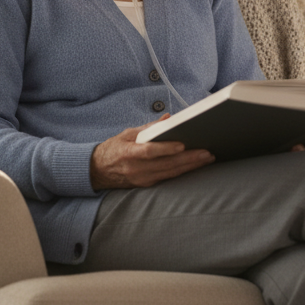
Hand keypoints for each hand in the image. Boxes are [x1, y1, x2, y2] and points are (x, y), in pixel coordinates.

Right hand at [90, 116, 213, 189]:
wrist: (97, 171)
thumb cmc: (114, 149)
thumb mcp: (127, 133)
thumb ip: (148, 127)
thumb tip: (168, 118)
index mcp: (128, 153)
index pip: (149, 151)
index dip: (166, 149)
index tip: (182, 144)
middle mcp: (135, 168)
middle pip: (165, 164)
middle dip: (188, 159)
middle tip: (206, 153)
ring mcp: (141, 179)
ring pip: (169, 173)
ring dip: (190, 167)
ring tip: (206, 159)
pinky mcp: (145, 185)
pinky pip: (167, 178)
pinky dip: (181, 172)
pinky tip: (194, 167)